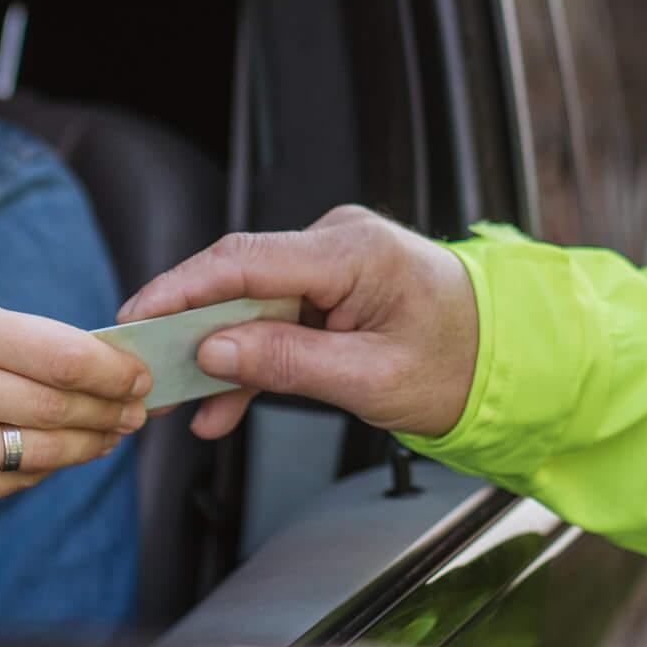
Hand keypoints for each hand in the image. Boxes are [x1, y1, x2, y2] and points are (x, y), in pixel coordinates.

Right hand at [0, 296, 151, 526]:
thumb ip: (24, 339)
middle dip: (111, 410)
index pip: (64, 358)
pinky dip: (43, 469)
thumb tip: (111, 367)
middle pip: (61, 407)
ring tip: (109, 432)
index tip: (141, 376)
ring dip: (90, 445)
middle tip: (136, 411)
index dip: (116, 372)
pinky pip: (14, 484)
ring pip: (45, 453)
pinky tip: (53, 455)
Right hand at [117, 207, 479, 441]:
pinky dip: (251, 358)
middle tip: (142, 370)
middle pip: (238, 279)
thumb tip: (214, 350)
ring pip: (251, 303)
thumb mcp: (372, 380)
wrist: (511, 361)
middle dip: (188, 327)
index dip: (180, 289)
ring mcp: (335, 261)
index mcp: (354, 252)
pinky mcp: (333, 285)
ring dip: (218, 353)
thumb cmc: (462, 365)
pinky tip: (222, 404)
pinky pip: (276, 316)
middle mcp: (339, 241)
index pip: (244, 260)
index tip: (136, 319)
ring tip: (179, 403)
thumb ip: (289, 363)